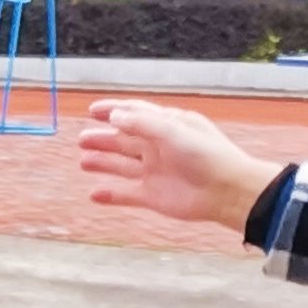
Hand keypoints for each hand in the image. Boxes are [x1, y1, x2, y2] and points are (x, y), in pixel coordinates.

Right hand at [79, 99, 281, 231]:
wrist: (226, 191)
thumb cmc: (206, 155)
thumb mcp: (174, 131)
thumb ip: (142, 123)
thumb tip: (115, 117)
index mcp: (167, 127)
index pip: (135, 114)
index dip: (113, 110)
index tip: (92, 110)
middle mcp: (159, 148)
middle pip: (125, 140)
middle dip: (104, 139)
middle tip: (82, 139)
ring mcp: (155, 172)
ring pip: (122, 166)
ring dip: (103, 163)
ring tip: (83, 161)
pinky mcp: (152, 196)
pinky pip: (126, 195)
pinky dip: (110, 195)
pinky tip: (94, 194)